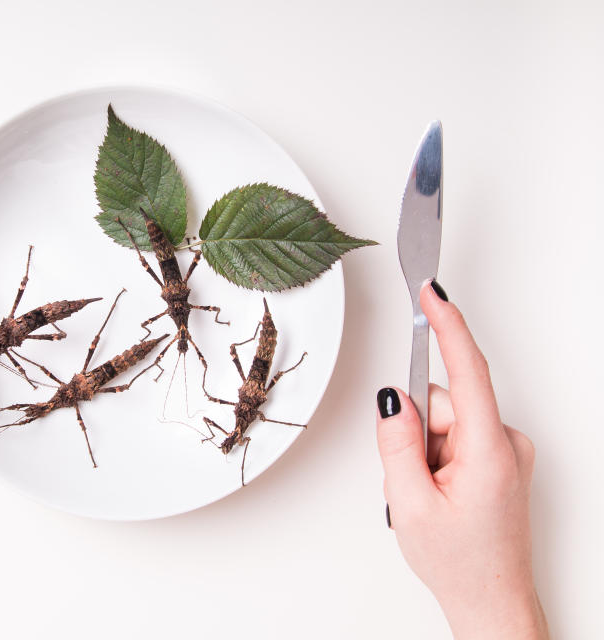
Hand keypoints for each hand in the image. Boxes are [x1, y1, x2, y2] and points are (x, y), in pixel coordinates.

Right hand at [376, 280, 547, 639]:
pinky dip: (437, 457)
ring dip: (424, 450)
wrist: (491, 602)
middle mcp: (506, 444)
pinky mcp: (500, 460)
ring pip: (445, 422)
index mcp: (488, 451)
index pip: (467, 372)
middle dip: (415, 431)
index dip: (449, 326)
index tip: (433, 292)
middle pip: (443, 402)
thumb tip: (393, 398)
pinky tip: (439, 492)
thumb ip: (396, 443)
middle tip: (410, 479)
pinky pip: (455, 437)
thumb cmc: (460, 562)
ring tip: (427, 494)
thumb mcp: (409, 503)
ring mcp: (506, 452)